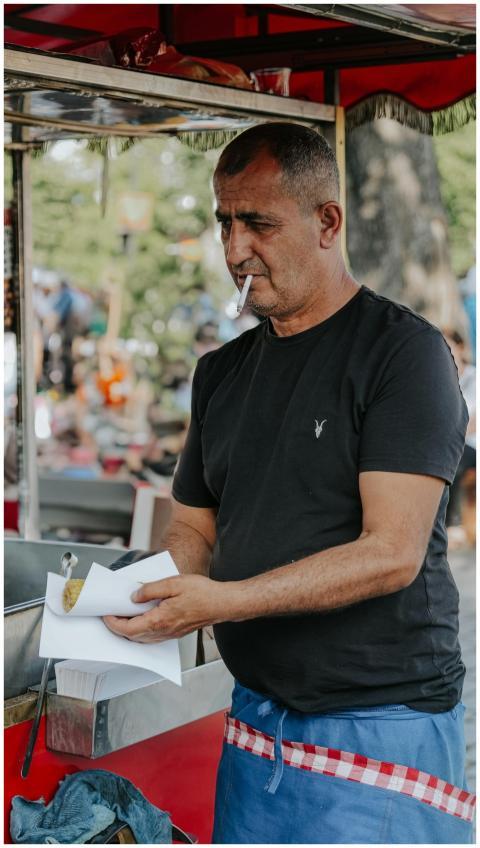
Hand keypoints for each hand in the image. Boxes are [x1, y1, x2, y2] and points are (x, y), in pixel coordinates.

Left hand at [102, 574, 227, 642]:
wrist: (222, 603)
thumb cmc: (202, 593)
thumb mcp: (172, 583)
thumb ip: (150, 590)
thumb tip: (134, 596)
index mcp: (160, 620)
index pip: (128, 629)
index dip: (113, 623)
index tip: (106, 614)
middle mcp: (163, 631)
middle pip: (132, 636)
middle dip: (118, 627)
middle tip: (111, 613)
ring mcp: (170, 634)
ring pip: (142, 639)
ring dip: (129, 630)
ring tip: (123, 615)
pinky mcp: (175, 633)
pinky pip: (152, 637)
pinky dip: (141, 630)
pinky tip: (142, 618)